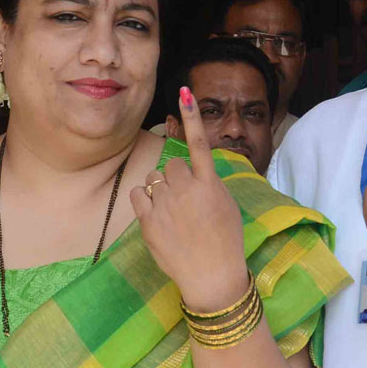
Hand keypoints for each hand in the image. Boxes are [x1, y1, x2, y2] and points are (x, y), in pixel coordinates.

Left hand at [132, 87, 248, 311]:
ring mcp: (166, 204)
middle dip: (176, 177)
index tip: (184, 92)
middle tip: (185, 200)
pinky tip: (155, 215)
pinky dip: (144, 201)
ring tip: (172, 211)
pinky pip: (138, 194)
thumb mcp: (227, 206)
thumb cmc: (225, 241)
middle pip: (171, 164)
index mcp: (210, 184)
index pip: (199, 143)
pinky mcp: (149, 220)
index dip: (191, 116)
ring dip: (160, 189)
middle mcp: (187, 189)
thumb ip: (210, 185)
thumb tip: (195, 173)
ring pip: (154, 178)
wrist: (211, 276)